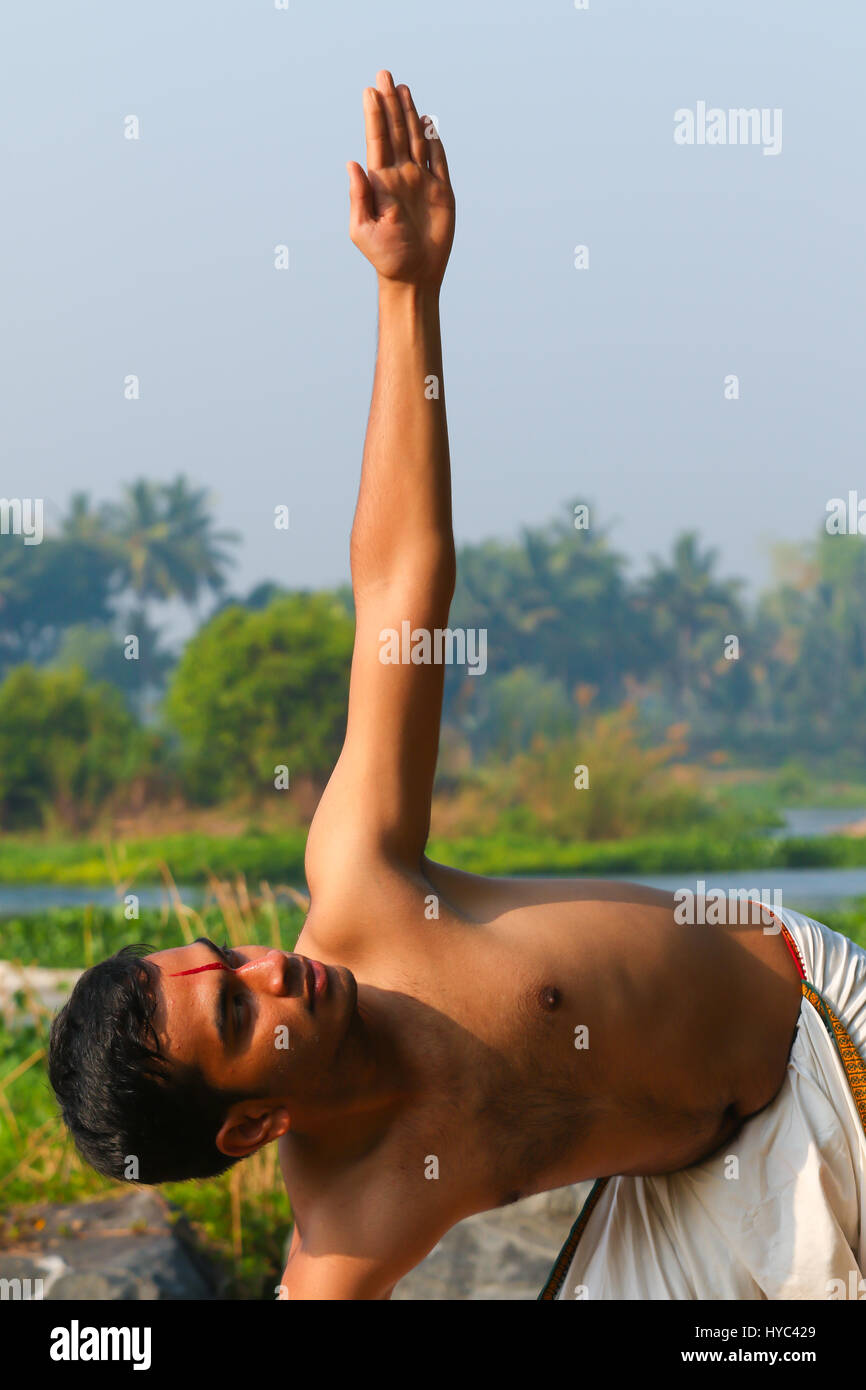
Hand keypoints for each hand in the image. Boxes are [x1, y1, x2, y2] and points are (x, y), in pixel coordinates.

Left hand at [346, 71, 454, 288]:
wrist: (414, 276)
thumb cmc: (385, 257)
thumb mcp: (362, 229)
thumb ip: (359, 195)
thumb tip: (352, 162)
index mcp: (380, 182)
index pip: (376, 140)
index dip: (374, 115)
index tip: (369, 90)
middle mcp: (400, 177)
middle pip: (395, 132)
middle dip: (389, 104)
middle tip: (384, 75)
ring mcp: (421, 182)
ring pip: (415, 140)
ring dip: (409, 114)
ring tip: (402, 88)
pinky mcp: (441, 192)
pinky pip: (437, 160)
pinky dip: (433, 141)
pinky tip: (426, 123)